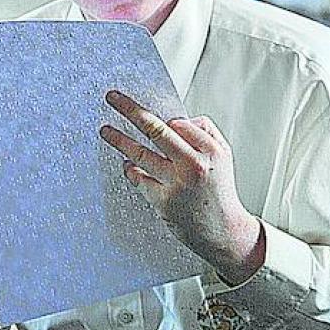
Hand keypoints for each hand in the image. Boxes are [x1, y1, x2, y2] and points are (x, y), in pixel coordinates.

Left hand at [100, 90, 263, 283]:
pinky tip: (126, 164)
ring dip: (119, 139)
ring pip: (140, 154)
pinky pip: (139, 178)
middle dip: (131, 110)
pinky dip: (130, 169)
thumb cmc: (219, 192)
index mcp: (211, 151)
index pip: (179, 123)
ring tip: (105, 130)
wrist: (223, 230)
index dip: (162, 118)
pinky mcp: (162, 201)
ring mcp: (176, 184)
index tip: (145, 113)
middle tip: (113, 98)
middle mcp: (193, 165)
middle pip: (157, 130)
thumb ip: (205, 134)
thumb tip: (178, 120)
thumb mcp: (224, 157)